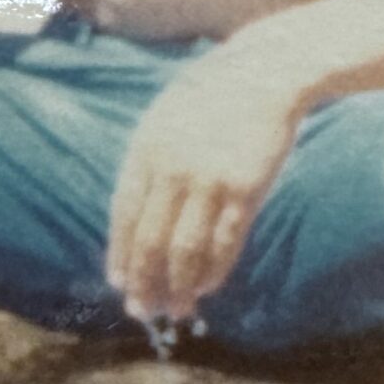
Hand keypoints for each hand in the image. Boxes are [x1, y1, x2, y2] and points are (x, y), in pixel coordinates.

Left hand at [107, 38, 306, 322]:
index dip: (121, 255)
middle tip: (142, 311)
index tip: (119, 284)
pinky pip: (225, 242)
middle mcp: (171, 169)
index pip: (124, 217)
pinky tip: (206, 288)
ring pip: (185, 250)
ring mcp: (209, 180)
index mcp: (145, 151)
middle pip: (150, 240)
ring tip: (176, 309)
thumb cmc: (211, 98)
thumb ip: (148, 165)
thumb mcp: (163, 121)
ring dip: (178, 286)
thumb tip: (135, 217)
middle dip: (143, 282)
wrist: (264, 73)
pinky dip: (213, 271)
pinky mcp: (246, 189)